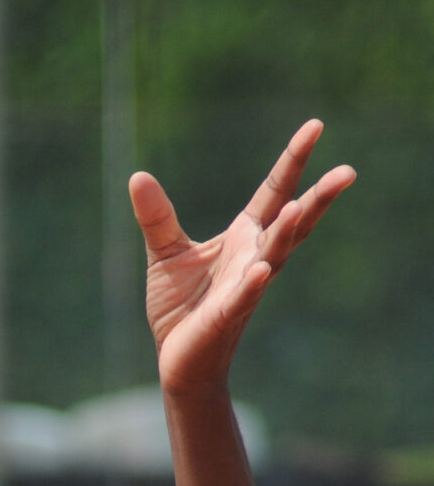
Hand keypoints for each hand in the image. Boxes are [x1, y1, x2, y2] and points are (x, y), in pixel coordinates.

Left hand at [130, 119, 354, 396]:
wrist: (177, 359)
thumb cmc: (180, 307)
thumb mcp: (165, 253)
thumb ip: (157, 216)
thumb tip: (138, 175)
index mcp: (243, 238)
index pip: (274, 193)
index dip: (293, 161)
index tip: (316, 126)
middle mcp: (253, 258)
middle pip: (291, 222)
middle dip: (318, 198)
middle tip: (347, 171)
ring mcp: (244, 287)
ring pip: (273, 256)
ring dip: (287, 233)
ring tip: (302, 205)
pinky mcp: (225, 316)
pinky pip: (242, 298)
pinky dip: (251, 284)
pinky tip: (262, 270)